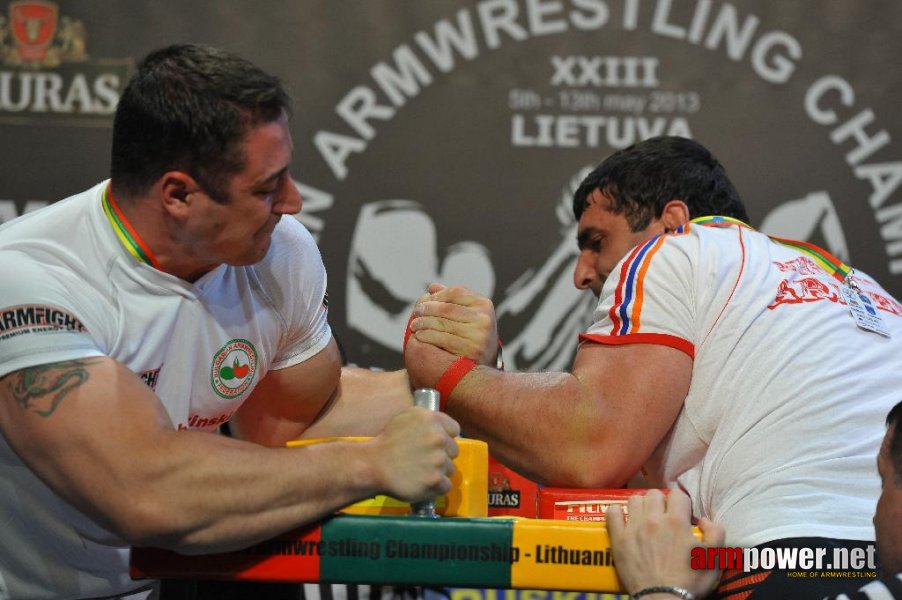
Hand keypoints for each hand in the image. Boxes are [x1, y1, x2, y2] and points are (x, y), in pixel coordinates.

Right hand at [370, 407, 459, 502]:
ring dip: (438, 472)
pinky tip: (422, 483)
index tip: (433, 444)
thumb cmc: (388, 441)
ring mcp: (438, 460)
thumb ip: (429, 420)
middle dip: (442, 455)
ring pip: (450, 469)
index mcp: (432, 419)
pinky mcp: (435, 480)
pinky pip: (446, 486)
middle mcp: (438, 438)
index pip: (454, 430)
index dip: (445, 437)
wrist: (373, 465)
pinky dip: (436, 487)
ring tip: (420, 472)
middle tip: (424, 459)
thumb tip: (444, 428)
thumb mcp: (407, 417)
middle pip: (453, 451)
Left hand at [408, 283, 498, 364]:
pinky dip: (428, 336)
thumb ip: (451, 301)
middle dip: (427, 309)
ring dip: (424, 323)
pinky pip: (443, 339)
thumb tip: (432, 287)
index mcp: (484, 304)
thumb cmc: (471, 336)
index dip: (437, 296)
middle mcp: (484, 319)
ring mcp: (479, 335)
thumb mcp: (467, 316)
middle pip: (448, 308)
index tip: (423, 301)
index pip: (456, 292)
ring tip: (414, 324)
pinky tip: (419, 335)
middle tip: (415, 312)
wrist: (482, 368)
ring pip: (443, 323)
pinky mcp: (472, 350)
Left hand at [606, 489, 724, 597]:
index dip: (681, 503)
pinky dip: (616, 512)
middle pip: (654, 494)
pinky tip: (622, 518)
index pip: (677, 495)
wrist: (663, 598)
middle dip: (661, 502)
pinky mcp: (618, 538)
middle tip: (663, 516)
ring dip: (641, 505)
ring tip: (645, 517)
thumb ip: (716, 532)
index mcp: (676, 521)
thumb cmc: (689, 581)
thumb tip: (704, 520)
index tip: (682, 514)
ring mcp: (633, 527)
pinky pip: (612, 513)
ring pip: (634, 500)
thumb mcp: (714, 558)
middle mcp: (653, 519)